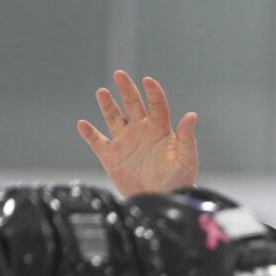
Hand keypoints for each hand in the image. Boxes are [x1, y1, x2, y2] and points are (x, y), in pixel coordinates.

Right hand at [77, 71, 198, 195]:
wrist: (162, 201)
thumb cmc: (178, 181)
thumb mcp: (187, 159)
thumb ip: (187, 137)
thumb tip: (191, 115)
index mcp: (160, 130)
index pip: (157, 105)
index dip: (153, 92)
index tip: (148, 81)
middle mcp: (142, 131)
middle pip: (133, 104)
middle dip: (126, 89)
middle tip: (120, 74)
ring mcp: (126, 142)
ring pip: (114, 118)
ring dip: (107, 105)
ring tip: (102, 92)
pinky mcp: (112, 156)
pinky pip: (97, 141)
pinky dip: (89, 134)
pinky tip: (84, 125)